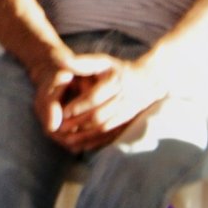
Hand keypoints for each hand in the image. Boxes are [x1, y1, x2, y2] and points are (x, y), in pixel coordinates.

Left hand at [51, 52, 165, 151]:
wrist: (147, 80)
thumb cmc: (117, 70)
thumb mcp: (102, 62)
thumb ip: (82, 63)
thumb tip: (63, 61)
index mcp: (116, 81)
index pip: (95, 97)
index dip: (79, 106)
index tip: (63, 112)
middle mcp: (124, 98)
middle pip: (99, 115)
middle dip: (78, 124)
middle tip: (60, 129)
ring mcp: (127, 112)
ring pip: (104, 128)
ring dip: (84, 136)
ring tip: (66, 139)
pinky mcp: (127, 123)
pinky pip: (110, 135)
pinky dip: (94, 142)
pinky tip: (80, 145)